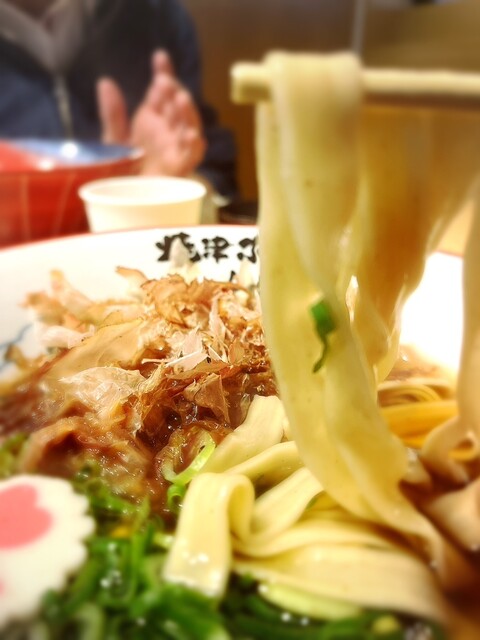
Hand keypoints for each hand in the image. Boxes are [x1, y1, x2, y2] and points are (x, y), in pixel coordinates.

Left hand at [97, 51, 205, 176]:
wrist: (121, 202)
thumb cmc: (119, 172)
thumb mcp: (113, 140)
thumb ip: (112, 114)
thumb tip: (105, 81)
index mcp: (151, 120)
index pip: (161, 93)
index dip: (163, 74)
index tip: (159, 58)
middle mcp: (166, 131)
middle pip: (176, 106)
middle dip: (174, 92)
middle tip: (165, 82)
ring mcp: (175, 149)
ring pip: (189, 127)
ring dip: (188, 113)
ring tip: (181, 99)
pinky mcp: (180, 169)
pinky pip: (192, 157)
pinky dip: (195, 146)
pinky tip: (192, 135)